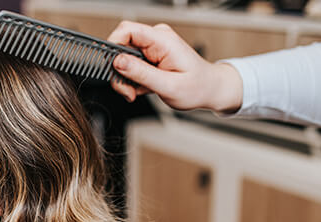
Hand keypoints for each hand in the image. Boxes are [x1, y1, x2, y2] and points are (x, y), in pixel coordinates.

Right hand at [107, 21, 241, 112]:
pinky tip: (142, 87)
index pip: (127, 30)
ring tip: (136, 92)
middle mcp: (156, 39)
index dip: (113, 46)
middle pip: (121, 46)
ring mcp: (153, 46)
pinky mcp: (150, 55)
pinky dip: (131, 79)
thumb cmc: (197, 87)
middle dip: (119, 71)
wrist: (209, 89)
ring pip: (122, 58)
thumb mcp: (168, 86)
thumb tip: (118, 61)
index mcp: (163, 41)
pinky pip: (129, 64)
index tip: (112, 68)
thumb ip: (141, 73)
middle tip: (127, 90)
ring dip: (125, 79)